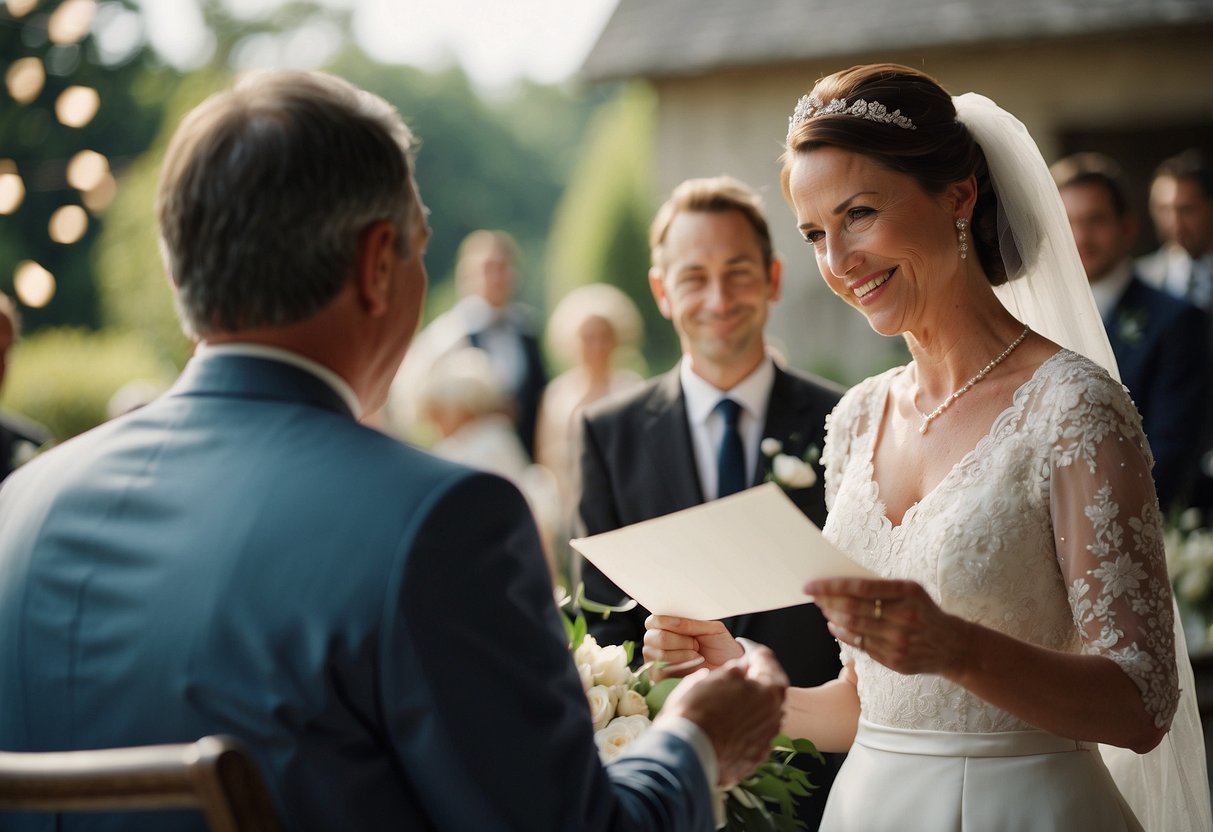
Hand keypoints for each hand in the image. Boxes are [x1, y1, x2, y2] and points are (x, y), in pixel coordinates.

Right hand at [643, 615, 743, 679]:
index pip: (653, 621)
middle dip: (678, 641)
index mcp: (666, 624)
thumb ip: (692, 623)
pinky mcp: (659, 677)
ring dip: (682, 654)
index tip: (683, 626)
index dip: (665, 622)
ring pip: (659, 654)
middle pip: (653, 637)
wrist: (728, 668)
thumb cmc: (720, 646)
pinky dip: (680, 667)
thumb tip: (673, 622)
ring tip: (697, 655)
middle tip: (696, 644)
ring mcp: (656, 660)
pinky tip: (693, 665)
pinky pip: (661, 671)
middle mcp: (656, 641)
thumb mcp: (712, 629)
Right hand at [659, 645, 787, 787]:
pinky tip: (726, 729)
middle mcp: (774, 717)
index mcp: (768, 691)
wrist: (686, 753)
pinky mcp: (753, 760)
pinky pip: (753, 739)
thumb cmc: (698, 709)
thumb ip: (735, 670)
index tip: (747, 651)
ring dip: (751, 708)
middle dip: (757, 682)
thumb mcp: (714, 678)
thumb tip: (741, 668)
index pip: (767, 662)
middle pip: (769, 692)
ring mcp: (765, 741)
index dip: (754, 653)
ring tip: (728, 705)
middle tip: (739, 677)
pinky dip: (744, 732)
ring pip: (762, 717)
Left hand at [805, 578, 970, 675]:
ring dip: (832, 617)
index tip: (811, 585)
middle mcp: (904, 617)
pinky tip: (835, 625)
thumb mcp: (911, 591)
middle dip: (827, 602)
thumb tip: (840, 584)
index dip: (832, 586)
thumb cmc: (924, 611)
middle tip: (814, 596)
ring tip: (823, 608)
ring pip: (854, 629)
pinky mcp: (895, 660)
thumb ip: (881, 587)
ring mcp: (899, 641)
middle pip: (853, 609)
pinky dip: (843, 634)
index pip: (861, 587)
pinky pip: (860, 646)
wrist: (952, 646)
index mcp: (908, 592)